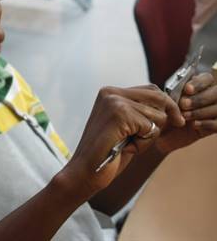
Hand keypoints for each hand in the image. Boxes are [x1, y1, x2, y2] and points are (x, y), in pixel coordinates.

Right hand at [58, 85, 183, 201]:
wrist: (85, 171)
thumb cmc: (107, 152)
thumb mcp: (126, 126)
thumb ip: (140, 111)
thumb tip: (173, 108)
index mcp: (110, 92)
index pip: (151, 90)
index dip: (167, 106)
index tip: (177, 121)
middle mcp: (111, 93)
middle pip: (158, 98)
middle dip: (163, 120)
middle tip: (143, 138)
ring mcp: (114, 102)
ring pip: (157, 115)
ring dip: (148, 136)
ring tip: (126, 144)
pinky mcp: (120, 115)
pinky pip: (151, 128)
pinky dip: (143, 144)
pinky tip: (125, 148)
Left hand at [155, 73, 216, 153]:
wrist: (161, 134)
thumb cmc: (164, 113)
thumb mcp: (165, 101)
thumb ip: (174, 93)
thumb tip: (183, 93)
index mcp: (199, 87)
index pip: (207, 78)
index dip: (199, 83)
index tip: (187, 89)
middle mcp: (210, 97)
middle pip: (216, 92)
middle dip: (199, 99)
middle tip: (183, 104)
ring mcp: (214, 112)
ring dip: (201, 111)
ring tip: (185, 116)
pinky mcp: (215, 126)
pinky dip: (207, 123)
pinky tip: (195, 125)